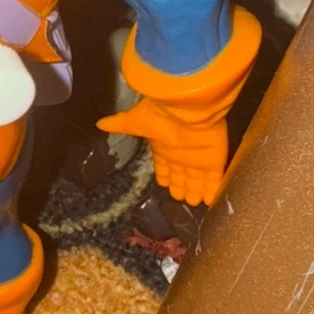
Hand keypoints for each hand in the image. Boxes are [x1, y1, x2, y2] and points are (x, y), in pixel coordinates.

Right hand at [98, 99, 226, 206]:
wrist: (187, 109)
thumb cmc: (160, 116)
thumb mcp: (134, 122)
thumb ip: (119, 125)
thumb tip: (99, 123)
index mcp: (163, 147)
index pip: (163, 166)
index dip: (164, 176)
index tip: (164, 185)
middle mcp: (181, 154)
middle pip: (180, 175)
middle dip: (180, 187)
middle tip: (180, 201)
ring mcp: (199, 158)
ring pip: (197, 180)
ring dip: (195, 192)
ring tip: (194, 204)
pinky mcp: (214, 162)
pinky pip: (214, 180)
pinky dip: (213, 191)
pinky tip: (211, 202)